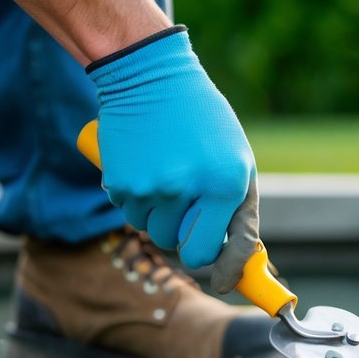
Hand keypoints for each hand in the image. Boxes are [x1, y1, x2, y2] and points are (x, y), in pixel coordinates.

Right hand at [88, 26, 258, 288]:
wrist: (149, 76)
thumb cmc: (202, 120)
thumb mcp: (236, 158)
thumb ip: (238, 208)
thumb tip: (236, 260)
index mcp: (225, 183)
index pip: (217, 250)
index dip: (221, 270)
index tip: (222, 281)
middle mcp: (188, 189)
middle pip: (181, 247)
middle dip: (186, 235)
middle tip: (188, 207)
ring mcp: (150, 188)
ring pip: (154, 232)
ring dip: (161, 215)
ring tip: (166, 175)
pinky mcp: (120, 183)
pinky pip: (131, 213)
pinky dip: (138, 199)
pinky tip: (145, 166)